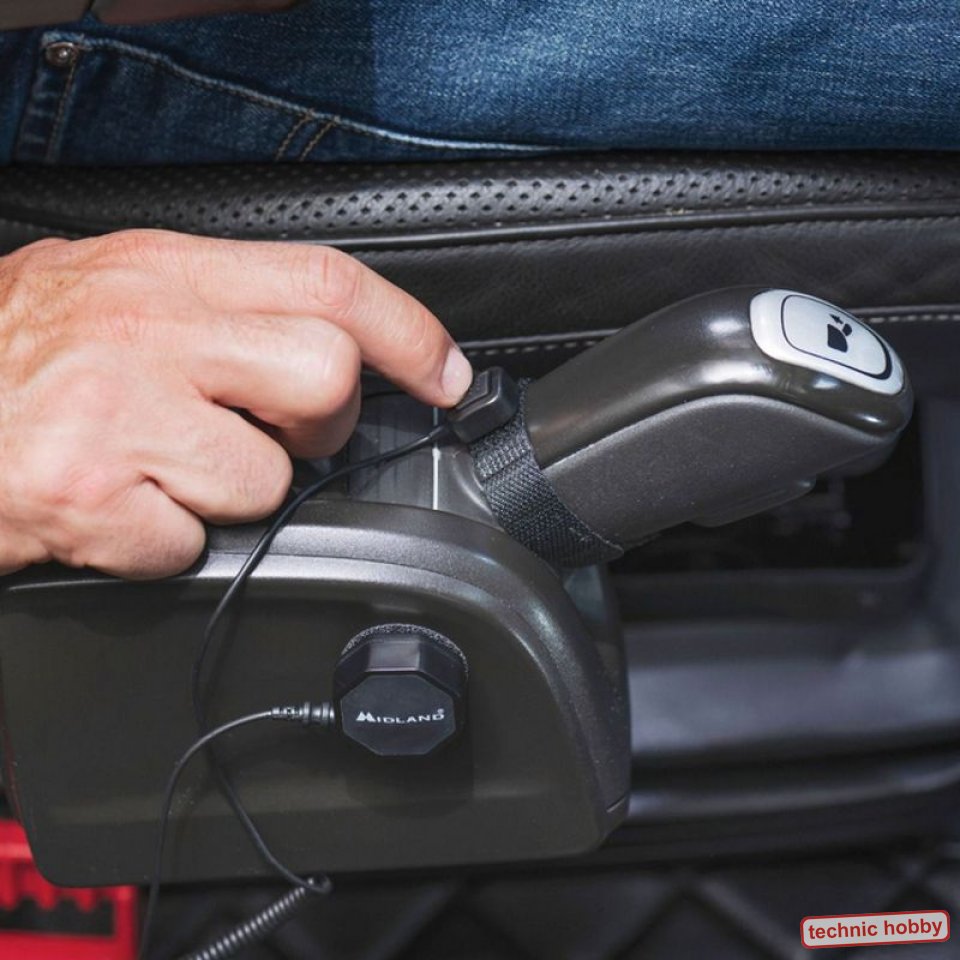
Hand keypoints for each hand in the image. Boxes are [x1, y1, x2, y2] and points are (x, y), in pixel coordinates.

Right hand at [0, 230, 471, 578]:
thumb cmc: (12, 356)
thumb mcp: (114, 287)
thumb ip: (220, 302)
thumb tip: (328, 336)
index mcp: (163, 272)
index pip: (328, 282)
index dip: (408, 332)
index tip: (445, 375)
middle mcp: (145, 330)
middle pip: (324, 378)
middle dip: (319, 427)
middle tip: (268, 432)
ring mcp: (115, 412)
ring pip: (267, 478)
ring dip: (231, 493)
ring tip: (164, 469)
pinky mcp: (86, 495)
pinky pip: (190, 542)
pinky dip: (167, 542)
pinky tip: (121, 509)